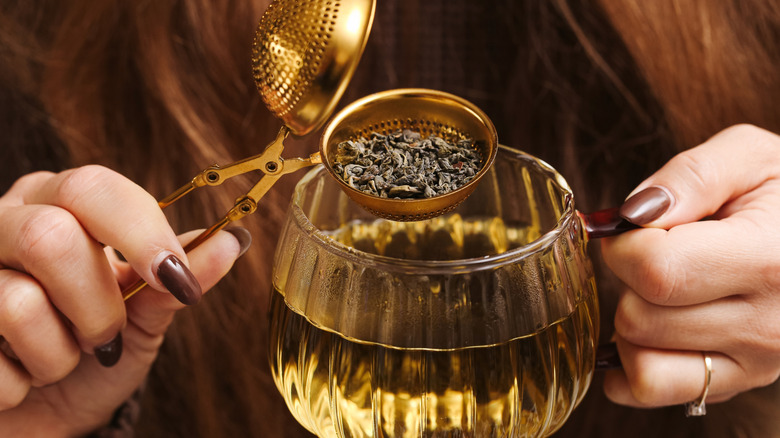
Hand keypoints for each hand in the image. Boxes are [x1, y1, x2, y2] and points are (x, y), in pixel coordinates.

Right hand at [0, 165, 247, 434]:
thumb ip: (179, 277)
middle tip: (107, 338)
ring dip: (59, 354)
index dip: (142, 235)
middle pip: (50, 238)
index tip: (177, 280)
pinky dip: (20, 385)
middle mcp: (4, 222)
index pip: (94, 188)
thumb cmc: (96, 355)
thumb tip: (232, 240)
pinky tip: (19, 378)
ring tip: (60, 358)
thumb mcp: (145, 315)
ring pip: (18, 304)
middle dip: (96, 306)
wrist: (44, 414)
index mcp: (57, 203)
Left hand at [601, 124, 779, 407]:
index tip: (636, 226)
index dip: (625, 243)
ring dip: (630, 321)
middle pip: (640, 318)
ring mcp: (755, 364)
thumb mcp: (750, 158)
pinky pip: (652, 390)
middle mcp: (766, 325)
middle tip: (654, 254)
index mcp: (770, 260)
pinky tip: (646, 329)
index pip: (656, 271)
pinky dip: (631, 362)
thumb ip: (691, 176)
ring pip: (640, 361)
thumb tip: (636, 213)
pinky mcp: (738, 382)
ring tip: (659, 289)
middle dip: (627, 280)